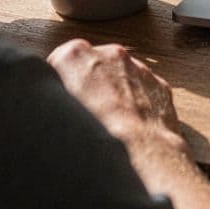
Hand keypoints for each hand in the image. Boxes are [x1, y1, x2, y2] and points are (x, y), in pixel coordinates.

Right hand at [46, 39, 188, 158]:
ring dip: (113, 94)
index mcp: (74, 55)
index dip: (57, 85)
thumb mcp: (52, 115)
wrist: (138, 155)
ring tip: (107, 125)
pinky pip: (142, 90)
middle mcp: (109, 53)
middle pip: (92, 66)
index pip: (58, 62)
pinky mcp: (158, 84)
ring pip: (119, 76)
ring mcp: (138, 67)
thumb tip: (51, 105)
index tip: (57, 102)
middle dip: (87, 86)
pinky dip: (136, 104)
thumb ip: (52, 97)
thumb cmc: (92, 138)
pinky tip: (128, 127)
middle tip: (82, 115)